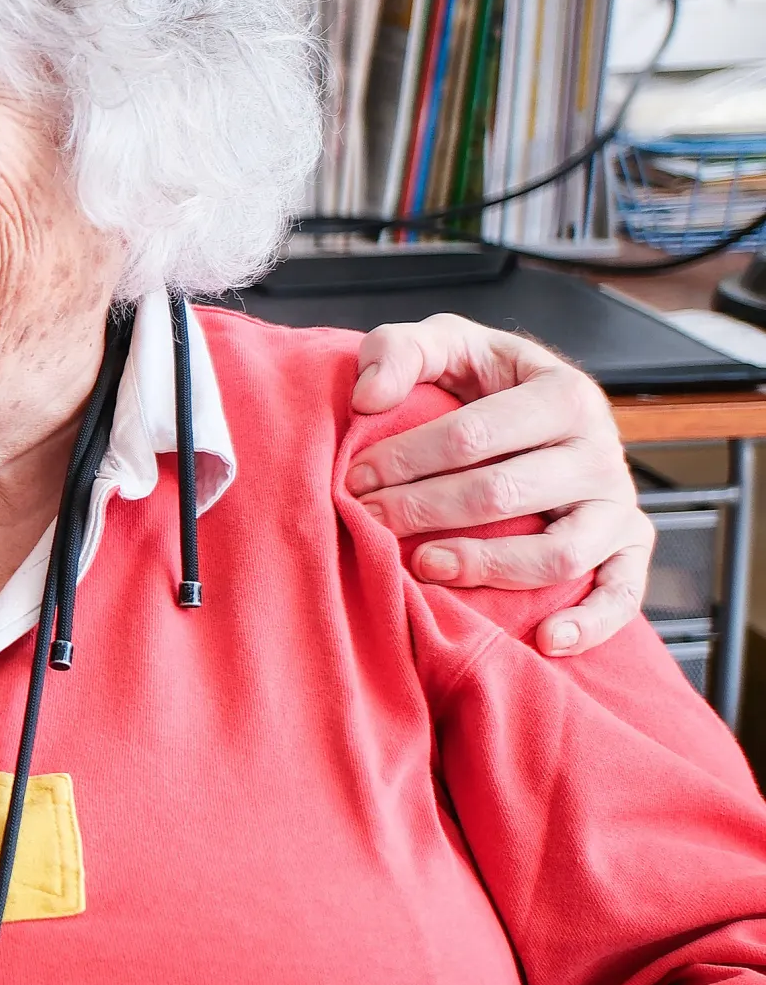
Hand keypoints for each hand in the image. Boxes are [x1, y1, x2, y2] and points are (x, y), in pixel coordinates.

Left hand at [347, 313, 650, 656]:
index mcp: (563, 393)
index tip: (356, 477)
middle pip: (504, 493)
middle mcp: (601, 450)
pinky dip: (590, 622)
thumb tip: (368, 398)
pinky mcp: (628, 547)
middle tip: (369, 518)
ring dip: (487, 567)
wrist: (535, 407)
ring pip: (558, 552)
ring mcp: (618, 504)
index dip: (407, 458)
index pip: (474, 433)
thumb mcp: (444, 345)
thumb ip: (399, 352)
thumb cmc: (481, 381)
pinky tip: (544, 640)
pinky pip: (621, 593)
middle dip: (424, 509)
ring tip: (424, 564)